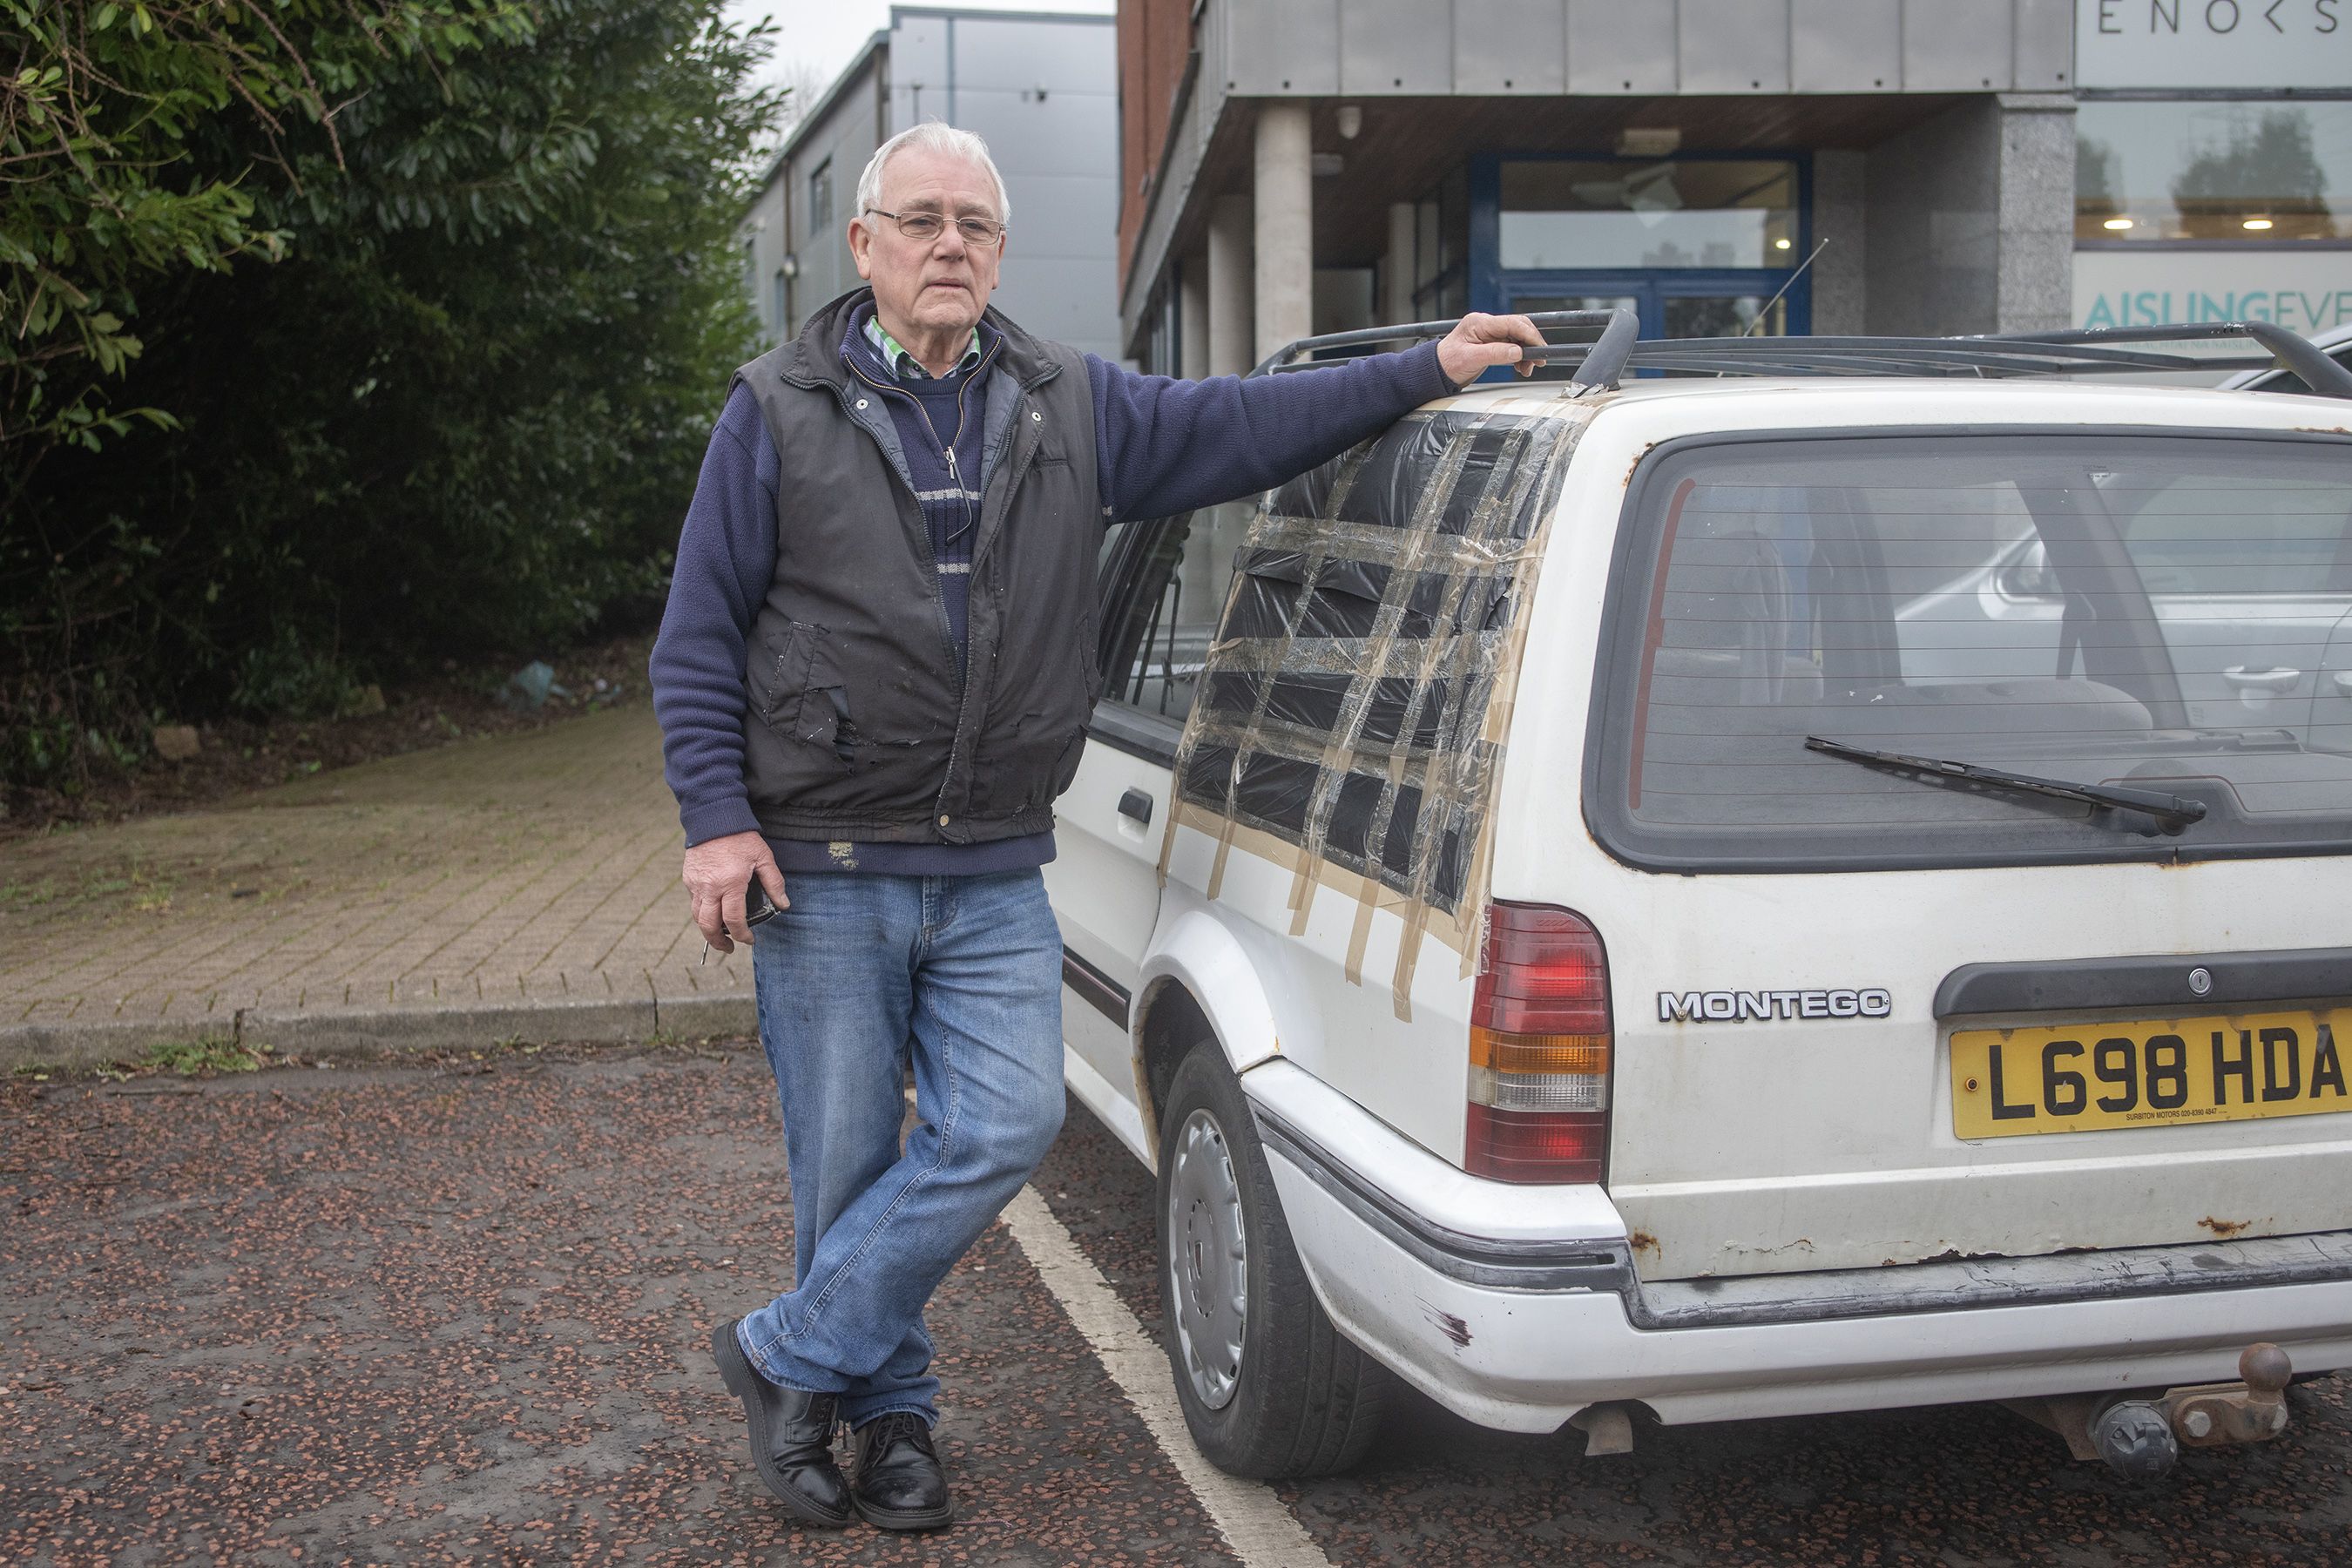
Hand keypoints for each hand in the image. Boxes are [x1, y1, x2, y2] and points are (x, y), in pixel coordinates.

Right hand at [682, 830, 785, 952]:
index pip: (733, 920)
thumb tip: (784, 904)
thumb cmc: (741, 837)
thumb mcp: (763, 858)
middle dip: (718, 942)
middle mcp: (709, 887)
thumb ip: (774, 883)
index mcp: (730, 884)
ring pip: (697, 916)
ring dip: (708, 929)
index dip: (742, 935)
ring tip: (720, 935)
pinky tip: (714, 910)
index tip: (750, 940)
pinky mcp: (688, 878)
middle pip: (708, 925)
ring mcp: (696, 884)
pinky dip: (702, 911)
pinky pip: (693, 901)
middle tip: (729, 947)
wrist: (714, 817)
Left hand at [1436, 312, 1546, 386]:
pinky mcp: (1491, 343)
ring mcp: (1489, 333)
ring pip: (1517, 338)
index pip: (1512, 323)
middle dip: (1531, 343)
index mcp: (1479, 322)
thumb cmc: (1447, 363)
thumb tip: (1517, 351)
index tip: (1540, 348)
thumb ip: (1495, 354)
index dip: (1529, 335)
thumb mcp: (1471, 359)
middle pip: (1518, 327)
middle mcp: (1486, 325)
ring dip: (1526, 352)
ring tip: (1528, 368)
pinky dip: (1519, 356)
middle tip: (1540, 359)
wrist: (1436, 371)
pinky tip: (1521, 366)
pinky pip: (1512, 346)